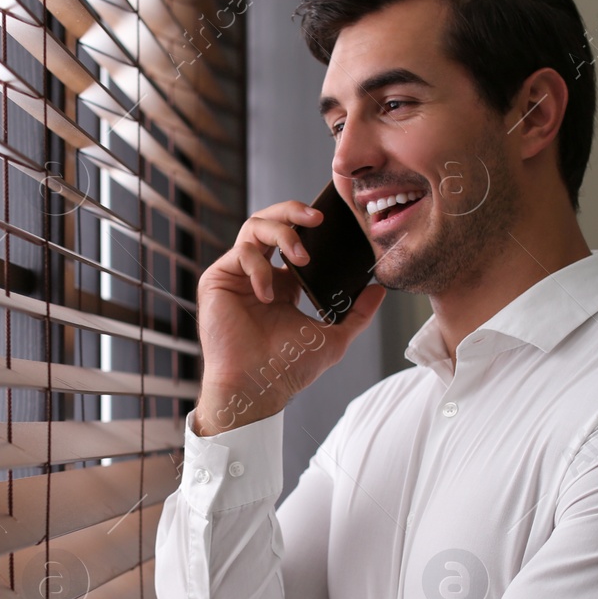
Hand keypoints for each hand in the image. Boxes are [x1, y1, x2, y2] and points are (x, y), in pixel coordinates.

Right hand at [193, 200, 386, 435]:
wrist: (256, 387)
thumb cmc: (288, 369)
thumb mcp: (333, 338)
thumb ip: (357, 313)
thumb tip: (380, 290)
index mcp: (283, 284)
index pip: (293, 239)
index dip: (309, 226)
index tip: (331, 222)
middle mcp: (259, 275)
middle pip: (271, 220)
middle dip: (293, 211)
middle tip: (316, 217)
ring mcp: (237, 275)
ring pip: (254, 226)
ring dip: (282, 233)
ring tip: (301, 257)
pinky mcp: (217, 280)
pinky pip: (240, 252)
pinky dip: (260, 267)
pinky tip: (269, 294)